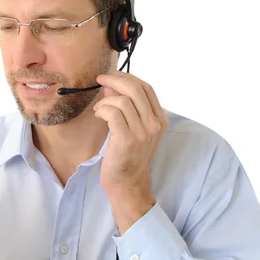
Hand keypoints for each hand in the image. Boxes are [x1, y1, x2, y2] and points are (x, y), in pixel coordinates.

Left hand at [94, 71, 168, 227]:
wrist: (127, 184)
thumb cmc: (127, 157)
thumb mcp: (132, 129)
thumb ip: (126, 107)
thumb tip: (112, 85)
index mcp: (160, 120)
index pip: (147, 88)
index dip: (128, 77)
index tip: (113, 75)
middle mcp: (154, 125)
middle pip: (135, 89)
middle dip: (115, 80)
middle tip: (100, 80)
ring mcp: (142, 133)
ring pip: (122, 100)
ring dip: (105, 101)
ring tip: (100, 110)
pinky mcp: (127, 139)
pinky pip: (113, 113)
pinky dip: (103, 110)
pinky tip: (99, 116)